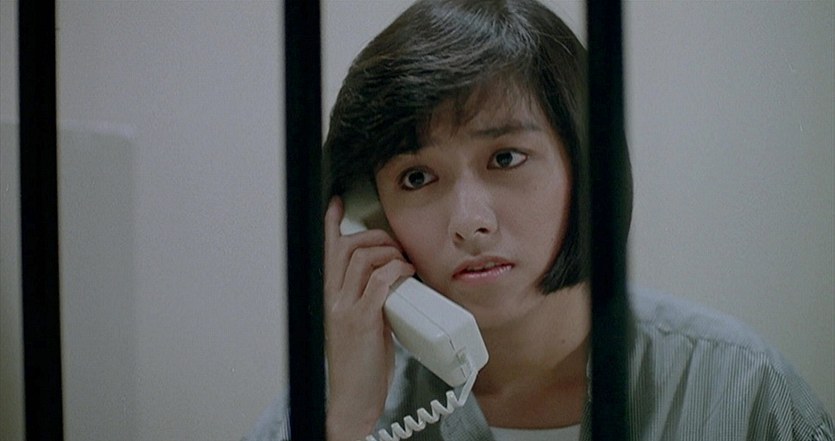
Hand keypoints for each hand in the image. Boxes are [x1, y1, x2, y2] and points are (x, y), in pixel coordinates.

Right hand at [323, 196, 414, 440]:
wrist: (353, 399)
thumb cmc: (358, 367)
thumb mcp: (359, 326)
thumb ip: (367, 300)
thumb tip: (390, 282)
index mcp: (328, 299)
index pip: (325, 252)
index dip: (329, 225)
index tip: (336, 205)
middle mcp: (331, 299)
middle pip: (346, 247)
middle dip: (374, 237)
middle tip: (394, 246)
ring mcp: (344, 309)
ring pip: (362, 259)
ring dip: (388, 253)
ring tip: (404, 262)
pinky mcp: (361, 321)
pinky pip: (378, 281)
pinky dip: (395, 271)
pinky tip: (406, 273)